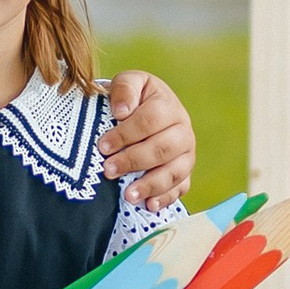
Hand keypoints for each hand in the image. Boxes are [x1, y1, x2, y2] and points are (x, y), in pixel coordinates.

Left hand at [101, 70, 195, 209]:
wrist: (148, 110)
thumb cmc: (134, 98)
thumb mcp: (129, 82)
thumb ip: (124, 89)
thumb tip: (121, 112)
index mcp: (168, 106)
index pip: (150, 120)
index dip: (126, 134)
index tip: (103, 146)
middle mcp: (183, 130)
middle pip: (162, 149)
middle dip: (134, 161)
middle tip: (108, 170)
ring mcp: (186, 154)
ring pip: (174, 171)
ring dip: (151, 185)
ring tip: (128, 195)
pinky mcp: (185, 172)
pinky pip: (180, 188)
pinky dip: (166, 198)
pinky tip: (149, 205)